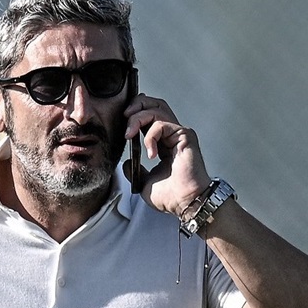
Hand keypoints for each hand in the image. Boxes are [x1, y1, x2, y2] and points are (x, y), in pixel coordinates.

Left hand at [123, 94, 210, 215]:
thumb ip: (135, 170)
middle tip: (125, 117)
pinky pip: (162, 124)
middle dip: (137, 105)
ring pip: (157, 109)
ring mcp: (179, 134)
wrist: (184, 203)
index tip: (123, 125)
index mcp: (164, 143)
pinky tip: (150, 153)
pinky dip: (150, 136)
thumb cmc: (170, 196)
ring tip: (129, 134)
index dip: (135, 113)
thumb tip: (126, 162)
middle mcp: (172, 135)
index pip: (150, 115)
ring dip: (138, 117)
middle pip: (155, 103)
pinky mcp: (185, 136)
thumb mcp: (143, 182)